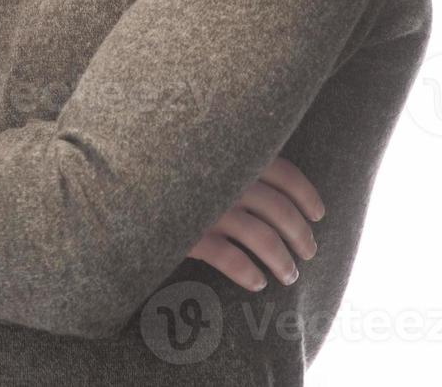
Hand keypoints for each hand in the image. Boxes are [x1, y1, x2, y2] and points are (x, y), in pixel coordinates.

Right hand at [185, 155, 325, 291]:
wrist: (123, 192)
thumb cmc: (179, 179)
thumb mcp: (209, 160)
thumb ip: (241, 166)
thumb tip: (279, 190)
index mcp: (236, 159)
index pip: (285, 174)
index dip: (306, 196)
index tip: (318, 215)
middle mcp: (227, 181)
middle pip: (280, 210)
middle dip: (301, 235)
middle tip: (309, 253)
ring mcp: (209, 209)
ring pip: (263, 239)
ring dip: (282, 262)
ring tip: (290, 276)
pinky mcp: (190, 236)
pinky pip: (229, 258)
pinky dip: (248, 273)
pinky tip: (257, 283)